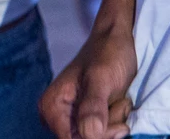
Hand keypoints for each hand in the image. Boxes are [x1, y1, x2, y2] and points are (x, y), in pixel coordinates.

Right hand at [40, 23, 135, 138]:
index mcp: (51, 107)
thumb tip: (89, 135)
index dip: (97, 137)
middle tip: (116, 103)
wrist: (117, 40)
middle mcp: (57, 115)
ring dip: (115, 124)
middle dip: (107, 129)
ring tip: (118, 100)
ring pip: (96, 137)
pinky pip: (102, 133)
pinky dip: (115, 123)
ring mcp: (71, 117)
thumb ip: (92, 108)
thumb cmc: (108, 54)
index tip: (117, 125)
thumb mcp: (101, 79)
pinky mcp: (86, 117)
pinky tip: (117, 104)